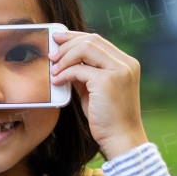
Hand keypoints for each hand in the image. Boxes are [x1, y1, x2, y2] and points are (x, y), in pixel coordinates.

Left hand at [50, 30, 147, 157]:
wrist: (120, 138)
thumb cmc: (106, 117)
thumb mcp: (94, 89)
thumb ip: (84, 73)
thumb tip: (64, 61)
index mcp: (126, 63)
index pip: (98, 40)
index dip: (75, 37)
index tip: (57, 39)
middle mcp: (126, 63)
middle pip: (91, 40)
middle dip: (66, 44)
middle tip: (50, 54)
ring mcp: (119, 71)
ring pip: (85, 48)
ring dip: (64, 57)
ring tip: (53, 70)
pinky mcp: (108, 81)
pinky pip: (78, 70)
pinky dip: (64, 74)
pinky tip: (57, 82)